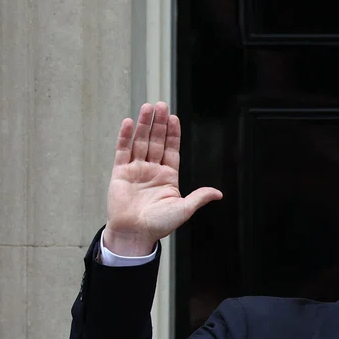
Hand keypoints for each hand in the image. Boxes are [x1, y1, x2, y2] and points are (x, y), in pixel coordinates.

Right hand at [104, 102, 221, 255]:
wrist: (135, 234)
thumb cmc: (159, 224)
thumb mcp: (184, 209)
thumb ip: (199, 197)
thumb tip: (218, 193)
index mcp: (168, 176)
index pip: (172, 149)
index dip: (173, 134)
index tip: (174, 117)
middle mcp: (152, 170)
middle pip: (156, 141)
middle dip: (159, 124)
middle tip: (160, 104)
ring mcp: (136, 170)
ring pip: (140, 142)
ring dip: (144, 125)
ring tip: (147, 107)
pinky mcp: (120, 173)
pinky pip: (122, 151)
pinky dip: (125, 137)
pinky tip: (128, 123)